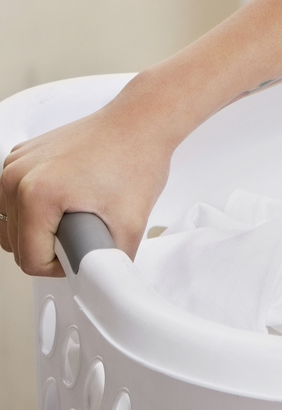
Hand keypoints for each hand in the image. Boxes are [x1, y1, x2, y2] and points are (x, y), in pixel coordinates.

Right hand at [1, 98, 173, 276]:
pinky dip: (33, 206)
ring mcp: (14, 164)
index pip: (30, 260)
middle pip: (15, 244)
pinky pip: (13, 198)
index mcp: (37, 195)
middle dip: (49, 247)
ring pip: (10, 223)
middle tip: (85, 230)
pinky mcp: (19, 157)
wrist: (140, 121)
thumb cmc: (137, 160)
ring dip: (38, 229)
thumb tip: (101, 288)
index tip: (82, 254)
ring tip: (74, 215)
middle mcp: (16, 177)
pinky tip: (65, 197)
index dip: (59, 267)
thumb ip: (111, 263)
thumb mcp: (131, 224)